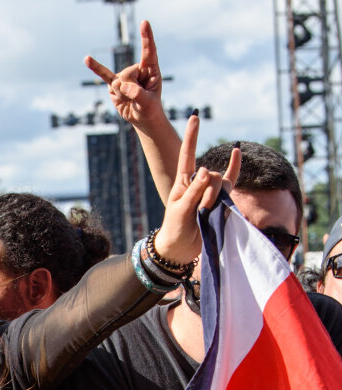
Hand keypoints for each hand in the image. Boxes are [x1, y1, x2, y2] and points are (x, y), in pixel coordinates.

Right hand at [85, 20, 166, 133]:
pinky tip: (87, 59)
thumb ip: (137, 93)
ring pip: (117, 82)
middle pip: (127, 74)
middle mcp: (137, 69)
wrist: (141, 117)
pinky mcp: (114, 83)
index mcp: (151, 69)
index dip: (146, 37)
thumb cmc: (149, 108)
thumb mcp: (148, 103)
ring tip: (130, 100)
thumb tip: (122, 86)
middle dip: (129, 89)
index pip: (148, 51)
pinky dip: (95, 67)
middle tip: (136, 98)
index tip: (144, 23)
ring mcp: (124, 76)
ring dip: (121, 95)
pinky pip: (103, 75)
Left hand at [155, 114, 240, 263]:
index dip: (192, 136)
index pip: (188, 155)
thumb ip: (194, 191)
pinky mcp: (221, 200)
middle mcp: (197, 182)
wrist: (181, 249)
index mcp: (183, 182)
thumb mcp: (181, 210)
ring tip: (205, 215)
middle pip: (211, 176)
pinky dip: (235, 167)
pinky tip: (237, 151)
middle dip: (208, 193)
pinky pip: (231, 181)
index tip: (195, 117)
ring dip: (215, 199)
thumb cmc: (175, 228)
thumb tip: (206, 170)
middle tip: (199, 212)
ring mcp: (210, 190)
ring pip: (221, 184)